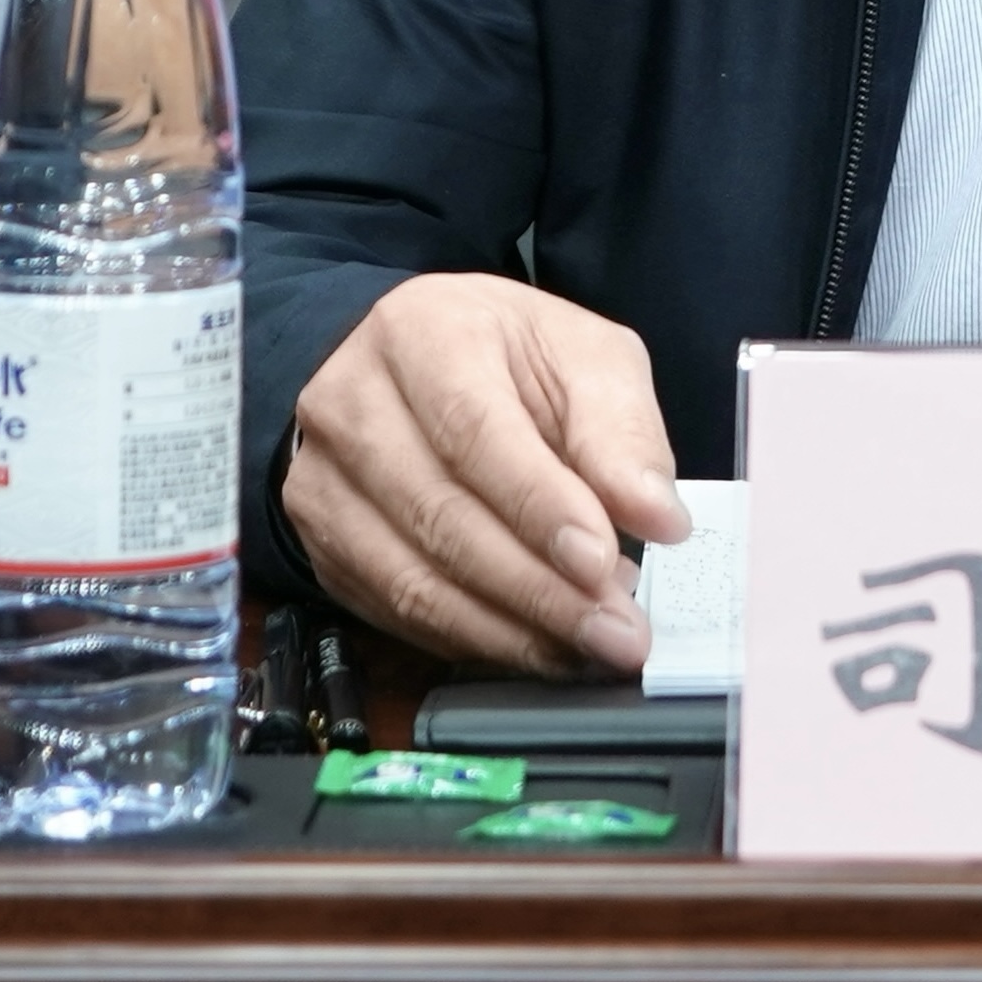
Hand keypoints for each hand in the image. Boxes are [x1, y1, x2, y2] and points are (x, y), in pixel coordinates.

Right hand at [282, 274, 692, 675]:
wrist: (419, 363)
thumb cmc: (511, 357)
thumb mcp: (585, 358)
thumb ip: (622, 433)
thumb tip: (658, 517)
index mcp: (423, 333)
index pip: (473, 430)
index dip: (538, 506)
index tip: (601, 562)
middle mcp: (352, 403)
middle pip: (440, 516)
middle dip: (539, 589)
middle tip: (617, 632)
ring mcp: (324, 479)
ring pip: (411, 580)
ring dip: (509, 630)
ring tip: (587, 648)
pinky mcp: (322, 542)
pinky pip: (394, 612)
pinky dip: (472, 640)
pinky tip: (535, 646)